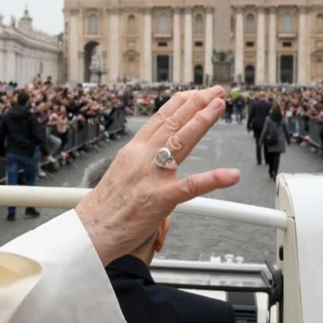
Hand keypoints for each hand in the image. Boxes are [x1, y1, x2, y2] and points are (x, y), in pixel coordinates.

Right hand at [74, 87, 239, 264]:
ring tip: (219, 107)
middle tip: (216, 92)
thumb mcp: (121, 173)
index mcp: (133, 150)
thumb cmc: (105, 206)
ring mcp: (152, 176)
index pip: (160, 119)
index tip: (196, 93)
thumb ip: (141, 161)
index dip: (181, 103)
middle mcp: (143, 157)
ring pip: (181, 142)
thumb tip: (157, 154)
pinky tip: (230, 174)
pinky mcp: (160, 199)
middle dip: (197, 104)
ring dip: (202, 122)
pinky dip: (212, 180)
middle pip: (174, 123)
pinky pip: (190, 187)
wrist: (91, 229)